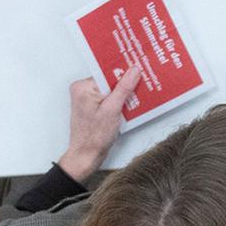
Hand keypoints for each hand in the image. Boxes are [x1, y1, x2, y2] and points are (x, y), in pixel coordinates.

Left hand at [56, 64, 139, 178]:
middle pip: (110, 80)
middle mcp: (83, 90)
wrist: (87, 156)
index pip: (107, 72)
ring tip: (138, 95)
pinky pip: (110, 98)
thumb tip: (133, 70)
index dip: (124, 72)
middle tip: (142, 82)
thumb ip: (123, 88)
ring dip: (124, 94)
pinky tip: (130, 105)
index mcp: (83, 87)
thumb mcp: (112, 110)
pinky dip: (120, 101)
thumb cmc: (94, 137)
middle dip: (126, 84)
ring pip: (112, 90)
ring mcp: (88, 99)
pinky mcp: (94, 107)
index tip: (139, 69)